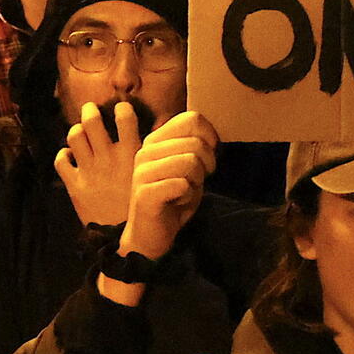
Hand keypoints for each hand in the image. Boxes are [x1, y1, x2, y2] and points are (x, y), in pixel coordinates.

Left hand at [54, 101, 145, 227]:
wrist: (124, 237)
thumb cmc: (143, 206)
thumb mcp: (152, 176)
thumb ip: (152, 155)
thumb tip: (160, 133)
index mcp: (131, 154)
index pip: (124, 116)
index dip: (121, 108)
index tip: (121, 109)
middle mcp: (108, 158)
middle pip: (92, 121)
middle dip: (90, 111)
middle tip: (91, 111)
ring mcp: (89, 171)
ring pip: (74, 136)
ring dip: (77, 131)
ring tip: (81, 132)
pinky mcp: (75, 185)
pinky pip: (61, 160)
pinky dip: (64, 155)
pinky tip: (71, 156)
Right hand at [119, 110, 217, 268]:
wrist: (151, 234)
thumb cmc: (173, 199)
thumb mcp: (189, 167)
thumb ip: (197, 147)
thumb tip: (211, 136)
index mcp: (156, 140)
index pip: (192, 119)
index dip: (210, 138)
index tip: (206, 159)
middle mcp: (146, 151)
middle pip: (196, 142)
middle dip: (207, 165)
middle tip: (195, 181)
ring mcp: (142, 171)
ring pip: (191, 162)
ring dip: (196, 182)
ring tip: (184, 192)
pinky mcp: (145, 193)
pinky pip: (182, 185)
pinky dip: (188, 197)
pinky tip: (177, 203)